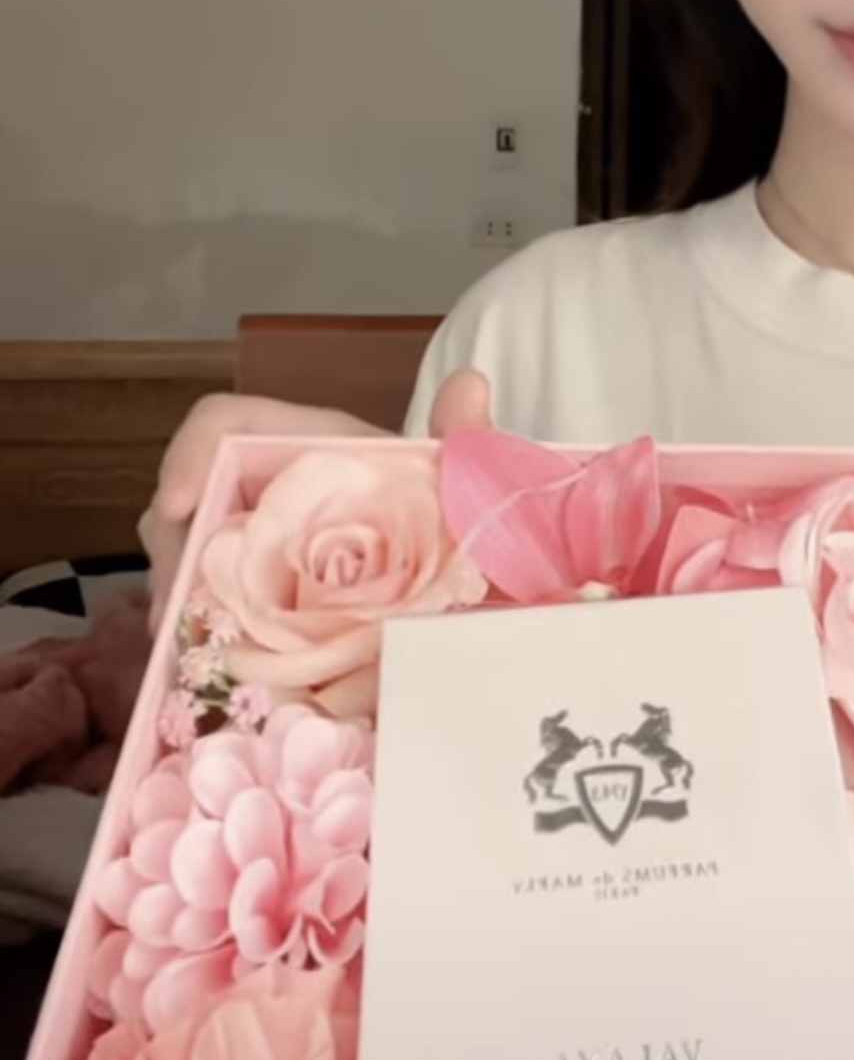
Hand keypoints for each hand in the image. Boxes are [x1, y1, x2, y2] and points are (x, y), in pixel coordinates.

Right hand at [138, 371, 492, 632]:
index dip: (190, 453)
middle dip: (174, 553)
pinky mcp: (259, 606)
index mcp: (317, 450)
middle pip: (189, 503)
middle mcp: (275, 493)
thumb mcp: (467, 494)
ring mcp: (261, 551)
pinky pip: (207, 619)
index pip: (229, 424)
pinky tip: (206, 674)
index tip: (176, 506)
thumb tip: (469, 384)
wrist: (474, 596)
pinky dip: (199, 642)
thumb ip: (466, 443)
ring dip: (180, 604)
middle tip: (178, 612)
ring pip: (188, 564)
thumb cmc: (462, 532)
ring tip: (190, 651)